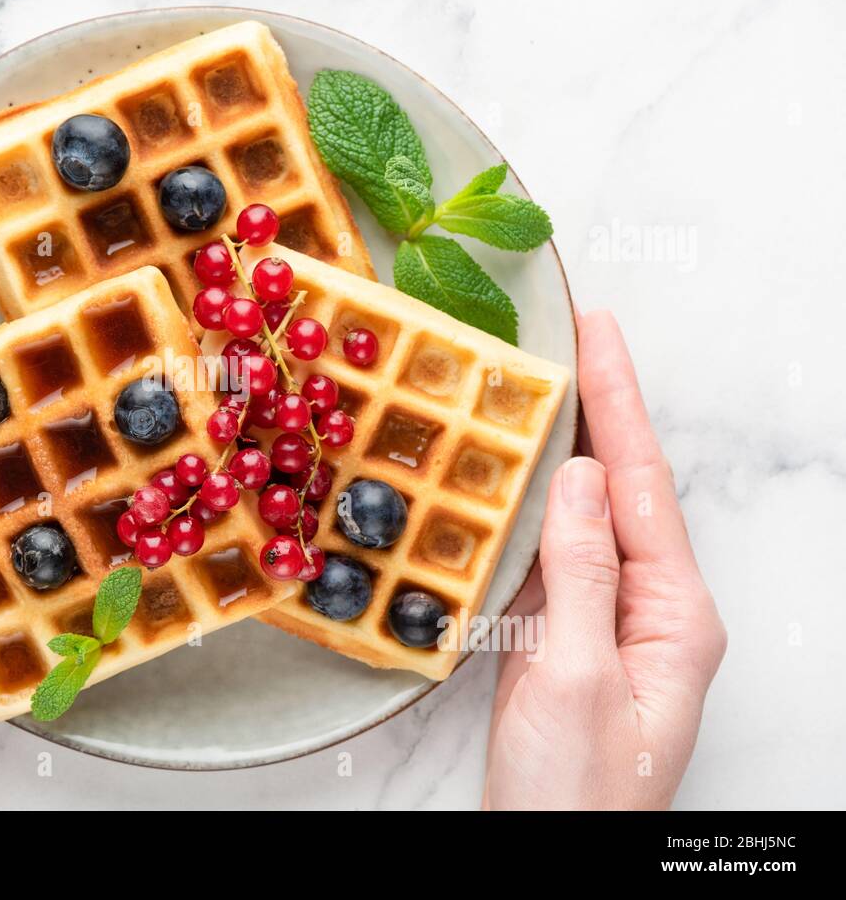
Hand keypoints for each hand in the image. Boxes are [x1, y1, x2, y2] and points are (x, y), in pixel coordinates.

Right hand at [484, 310, 725, 809]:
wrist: (548, 853)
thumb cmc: (573, 792)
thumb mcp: (574, 679)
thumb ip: (580, 573)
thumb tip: (572, 477)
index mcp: (673, 615)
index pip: (642, 485)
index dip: (619, 401)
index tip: (600, 332)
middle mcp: (648, 608)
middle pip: (621, 488)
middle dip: (601, 408)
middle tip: (576, 334)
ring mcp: (606, 621)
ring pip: (581, 517)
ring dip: (560, 450)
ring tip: (540, 388)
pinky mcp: (565, 637)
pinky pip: (549, 555)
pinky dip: (525, 507)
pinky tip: (508, 477)